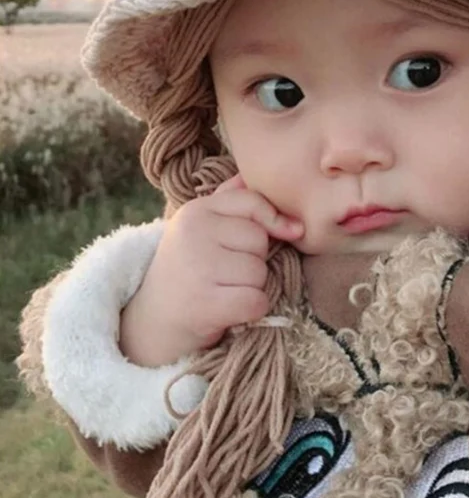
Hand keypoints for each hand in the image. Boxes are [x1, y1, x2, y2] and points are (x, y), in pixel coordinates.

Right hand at [119, 174, 303, 366]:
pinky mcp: (205, 304)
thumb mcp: (202, 227)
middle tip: (227, 272)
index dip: (274, 219)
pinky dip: (252, 310)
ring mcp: (197, 268)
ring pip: (260, 272)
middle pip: (260, 240)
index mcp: (196, 211)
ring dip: (252, 286)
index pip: (252, 201)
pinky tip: (230, 311)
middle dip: (256, 259)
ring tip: (224, 289)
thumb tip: (257, 176)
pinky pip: (257, 301)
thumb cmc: (188, 268)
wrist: (151, 321)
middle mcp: (193, 234)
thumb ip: (230, 199)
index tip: (289, 231)